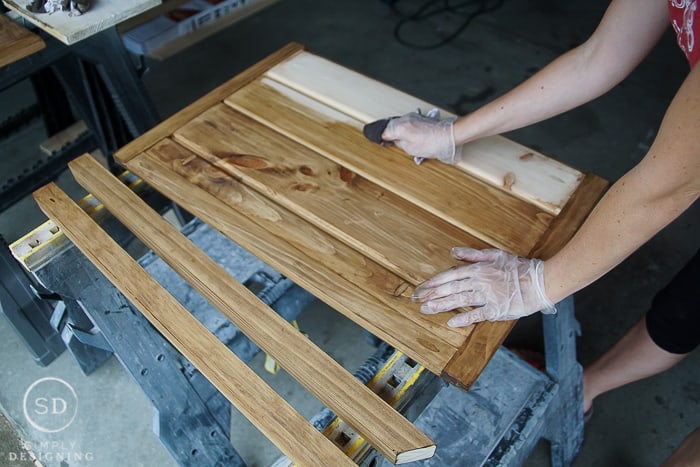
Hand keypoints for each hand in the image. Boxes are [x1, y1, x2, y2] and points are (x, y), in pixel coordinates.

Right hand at [381, 109, 458, 163]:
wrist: (447, 136)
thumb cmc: (432, 143)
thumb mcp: (410, 149)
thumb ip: (399, 144)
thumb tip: (396, 140)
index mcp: (399, 127)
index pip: (384, 132)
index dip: (381, 138)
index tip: (381, 142)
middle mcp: (404, 119)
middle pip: (390, 125)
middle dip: (388, 133)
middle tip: (387, 141)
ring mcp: (412, 116)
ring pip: (398, 122)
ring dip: (397, 129)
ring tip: (399, 139)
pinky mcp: (419, 117)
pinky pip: (407, 121)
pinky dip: (405, 127)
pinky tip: (408, 134)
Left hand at [411, 247, 555, 326]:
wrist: (539, 281)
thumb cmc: (518, 267)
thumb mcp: (495, 254)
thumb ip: (472, 254)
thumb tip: (453, 252)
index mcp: (478, 269)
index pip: (450, 275)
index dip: (434, 282)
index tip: (421, 288)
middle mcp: (480, 282)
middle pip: (451, 288)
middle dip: (432, 294)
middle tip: (417, 300)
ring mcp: (488, 296)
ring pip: (460, 300)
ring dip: (442, 306)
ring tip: (427, 310)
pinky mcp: (496, 309)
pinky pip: (477, 314)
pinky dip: (464, 318)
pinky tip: (452, 323)